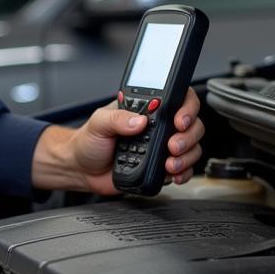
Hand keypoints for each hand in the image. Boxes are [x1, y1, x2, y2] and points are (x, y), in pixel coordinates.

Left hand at [32, 87, 203, 194]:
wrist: (82, 169)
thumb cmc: (89, 141)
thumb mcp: (98, 123)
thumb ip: (117, 119)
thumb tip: (138, 120)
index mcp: (146, 110)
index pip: (178, 99)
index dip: (187, 108)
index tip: (179, 120)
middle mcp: (159, 127)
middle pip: (192, 125)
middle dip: (188, 137)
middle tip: (173, 146)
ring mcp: (162, 147)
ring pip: (192, 147)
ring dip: (187, 156)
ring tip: (170, 164)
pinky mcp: (161, 166)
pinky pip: (184, 169)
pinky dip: (184, 172)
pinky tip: (174, 174)